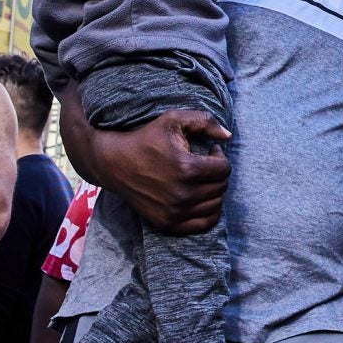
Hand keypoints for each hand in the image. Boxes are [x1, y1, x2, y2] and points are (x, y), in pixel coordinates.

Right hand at [57, 85, 229, 235]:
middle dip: (218, 173)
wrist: (114, 163)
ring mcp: (175, 212)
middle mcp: (183, 194)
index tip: (210, 150)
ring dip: (214, 190)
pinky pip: (204, 223)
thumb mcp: (173, 119)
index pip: (224, 169)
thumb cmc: (145, 138)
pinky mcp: (168, 223)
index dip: (220, 156)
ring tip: (202, 178)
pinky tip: (200, 196)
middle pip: (221, 187)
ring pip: (216, 205)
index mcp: (186, 168)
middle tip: (206, 164)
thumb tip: (228, 136)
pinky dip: (208, 211)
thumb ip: (205, 121)